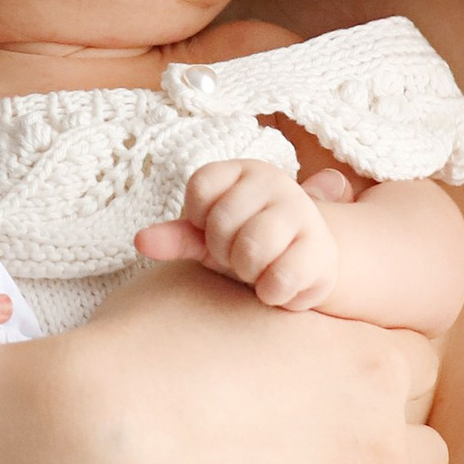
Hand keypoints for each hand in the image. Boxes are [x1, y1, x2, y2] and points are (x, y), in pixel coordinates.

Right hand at [0, 258, 451, 463]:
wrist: (84, 444)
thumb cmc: (136, 353)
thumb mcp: (210, 283)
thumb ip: (265, 277)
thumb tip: (271, 260)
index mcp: (366, 364)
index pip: (418, 371)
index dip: (372, 384)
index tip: (326, 397)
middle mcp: (378, 449)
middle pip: (431, 459)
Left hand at [135, 156, 343, 308]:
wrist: (307, 264)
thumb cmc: (248, 246)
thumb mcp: (208, 239)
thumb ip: (177, 237)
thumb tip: (141, 240)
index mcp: (244, 171)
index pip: (201, 187)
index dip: (200, 220)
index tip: (214, 231)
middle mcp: (276, 184)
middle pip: (224, 223)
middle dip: (224, 252)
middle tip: (239, 256)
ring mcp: (303, 214)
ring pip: (253, 248)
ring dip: (247, 272)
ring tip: (257, 270)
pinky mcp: (322, 252)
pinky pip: (279, 278)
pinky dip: (270, 292)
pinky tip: (277, 286)